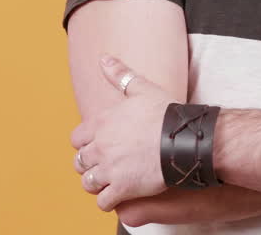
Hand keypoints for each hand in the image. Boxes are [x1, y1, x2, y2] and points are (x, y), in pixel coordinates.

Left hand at [71, 55, 170, 210]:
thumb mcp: (141, 88)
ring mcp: (110, 169)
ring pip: (88, 183)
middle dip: (90, 165)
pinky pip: (104, 202)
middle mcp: (100, 147)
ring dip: (97, 184)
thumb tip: (103, 59)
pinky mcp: (122, 188)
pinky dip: (109, 201)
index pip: (76, 139)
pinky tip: (120, 195)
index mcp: (101, 124)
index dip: (86, 144)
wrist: (184, 138)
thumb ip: (120, 75)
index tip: (100, 146)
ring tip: (111, 182)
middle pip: (80, 163)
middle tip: (106, 165)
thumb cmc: (165, 113)